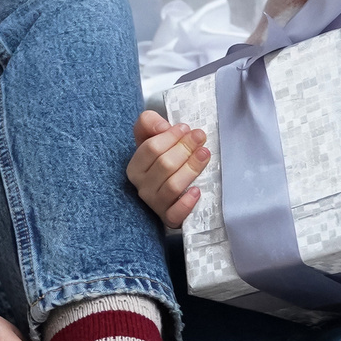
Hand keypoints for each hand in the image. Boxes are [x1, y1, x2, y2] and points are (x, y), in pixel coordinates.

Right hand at [126, 110, 210, 229]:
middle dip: (185, 148)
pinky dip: (186, 203)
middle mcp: (141, 187)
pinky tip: (197, 191)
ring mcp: (155, 204)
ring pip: (173, 186)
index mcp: (135, 167)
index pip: (151, 148)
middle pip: (164, 165)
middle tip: (200, 137)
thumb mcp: (150, 137)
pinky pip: (175, 214)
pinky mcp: (169, 218)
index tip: (185, 128)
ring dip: (191, 168)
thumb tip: (163, 126)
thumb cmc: (159, 160)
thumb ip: (149, 122)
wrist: (166, 190)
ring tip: (205, 154)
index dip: (171, 136)